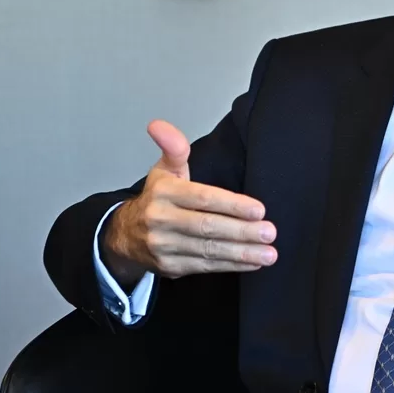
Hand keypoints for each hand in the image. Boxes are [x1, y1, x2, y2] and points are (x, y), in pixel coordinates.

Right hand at [100, 120, 275, 285]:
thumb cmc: (157, 198)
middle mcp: (161, 220)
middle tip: (269, 233)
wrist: (124, 236)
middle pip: (207, 227)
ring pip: (208, 250)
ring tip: (268, 253)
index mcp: (164, 193)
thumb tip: (159, 125)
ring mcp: (164, 247)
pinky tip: (252, 262)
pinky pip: (205, 266)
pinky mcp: (170, 267)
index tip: (259, 210)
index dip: (232, 205)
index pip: (203, 198)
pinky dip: (231, 265)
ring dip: (241, 253)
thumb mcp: (164, 170)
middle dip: (242, 231)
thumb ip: (174, 148)